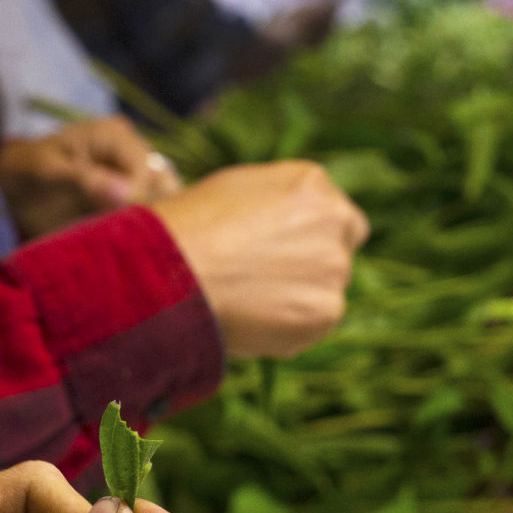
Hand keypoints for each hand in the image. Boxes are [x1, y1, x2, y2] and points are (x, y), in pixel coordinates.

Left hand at [0, 116, 184, 236]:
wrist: (16, 188)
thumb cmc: (27, 172)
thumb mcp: (47, 171)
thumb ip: (84, 179)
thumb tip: (124, 192)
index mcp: (115, 135)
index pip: (146, 171)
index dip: (136, 200)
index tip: (115, 224)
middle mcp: (134, 152)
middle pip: (165, 186)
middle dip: (151, 213)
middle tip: (123, 237)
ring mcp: (138, 176)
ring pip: (167, 202)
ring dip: (152, 224)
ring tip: (126, 242)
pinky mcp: (136, 199)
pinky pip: (156, 215)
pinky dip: (148, 230)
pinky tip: (129, 243)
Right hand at [151, 161, 368, 356]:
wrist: (172, 274)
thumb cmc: (190, 226)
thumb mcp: (237, 188)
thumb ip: (280, 201)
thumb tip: (291, 220)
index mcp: (313, 184)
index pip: (339, 218)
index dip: (313, 236)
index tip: (288, 251)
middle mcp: (335, 222)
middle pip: (338, 254)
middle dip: (310, 267)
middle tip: (265, 279)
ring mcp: (334, 270)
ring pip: (326, 292)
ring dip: (299, 299)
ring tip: (249, 299)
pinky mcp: (325, 313)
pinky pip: (312, 324)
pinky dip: (288, 328)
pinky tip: (251, 318)